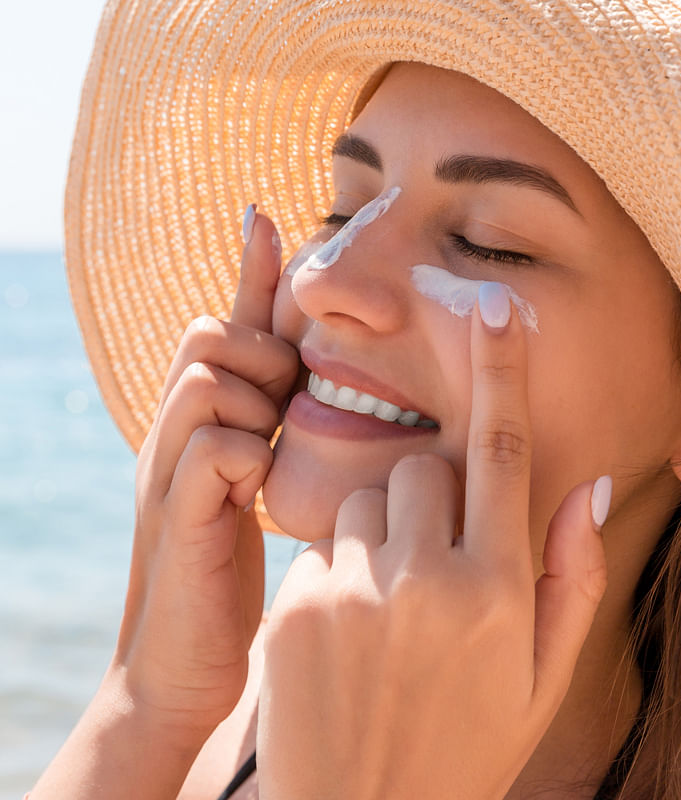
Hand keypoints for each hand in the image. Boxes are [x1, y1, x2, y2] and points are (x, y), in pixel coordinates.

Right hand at [111, 207, 298, 743]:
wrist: (183, 664)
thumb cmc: (231, 565)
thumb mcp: (257, 479)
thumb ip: (276, 422)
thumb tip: (313, 371)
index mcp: (206, 417)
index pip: (227, 323)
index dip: (249, 269)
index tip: (266, 212)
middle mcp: (178, 430)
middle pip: (210, 332)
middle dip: (256, 351)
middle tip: (283, 403)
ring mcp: (170, 468)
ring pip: (207, 377)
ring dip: (252, 400)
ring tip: (269, 443)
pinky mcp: (176, 515)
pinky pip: (211, 447)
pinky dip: (242, 456)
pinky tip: (256, 489)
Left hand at [257, 284, 608, 799]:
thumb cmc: (468, 747)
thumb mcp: (543, 678)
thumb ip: (576, 576)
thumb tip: (594, 482)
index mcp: (499, 591)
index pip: (505, 452)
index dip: (503, 370)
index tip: (497, 306)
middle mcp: (429, 581)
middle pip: (426, 468)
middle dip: (434, 495)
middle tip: (435, 564)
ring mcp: (356, 592)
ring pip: (370, 499)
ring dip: (384, 532)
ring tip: (389, 610)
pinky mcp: (297, 606)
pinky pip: (324, 545)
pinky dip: (341, 569)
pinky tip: (348, 636)